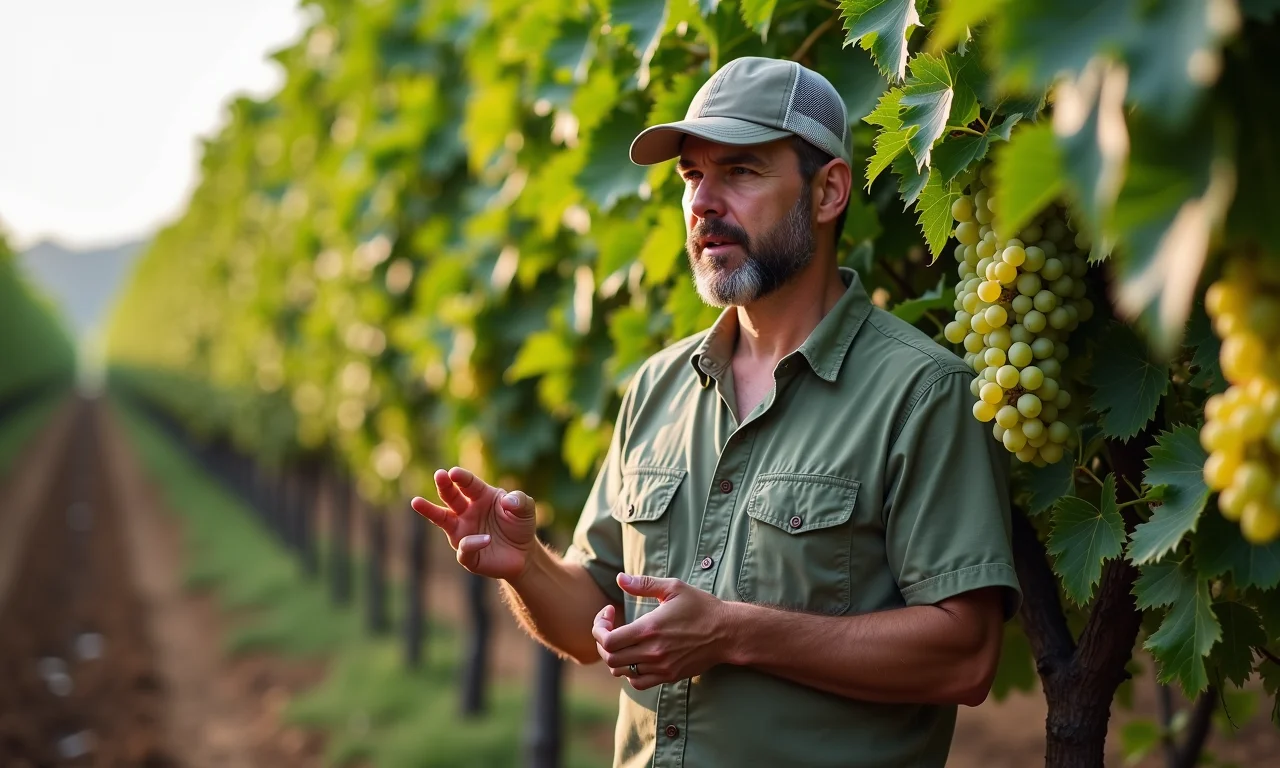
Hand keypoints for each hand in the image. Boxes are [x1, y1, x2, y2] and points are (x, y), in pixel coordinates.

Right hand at [411, 467, 536, 580]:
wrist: (524, 554)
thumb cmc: (520, 525)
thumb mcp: (526, 509)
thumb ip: (520, 500)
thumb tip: (508, 500)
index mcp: (481, 496)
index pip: (468, 484)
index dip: (461, 478)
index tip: (453, 472)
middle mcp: (467, 512)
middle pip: (451, 496)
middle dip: (444, 485)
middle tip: (440, 475)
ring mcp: (464, 532)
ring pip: (442, 519)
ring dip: (430, 510)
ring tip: (416, 501)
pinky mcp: (467, 554)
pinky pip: (464, 547)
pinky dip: (472, 543)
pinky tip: (486, 540)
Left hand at [591, 574, 731, 689]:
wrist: (727, 633)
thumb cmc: (701, 607)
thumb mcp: (674, 588)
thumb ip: (644, 584)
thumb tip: (620, 578)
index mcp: (650, 629)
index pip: (608, 641)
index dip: (599, 628)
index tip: (609, 613)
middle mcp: (653, 651)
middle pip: (610, 659)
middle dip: (603, 642)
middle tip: (610, 627)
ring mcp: (661, 667)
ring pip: (622, 672)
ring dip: (615, 657)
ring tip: (622, 641)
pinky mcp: (669, 676)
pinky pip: (638, 683)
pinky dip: (630, 673)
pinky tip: (636, 657)